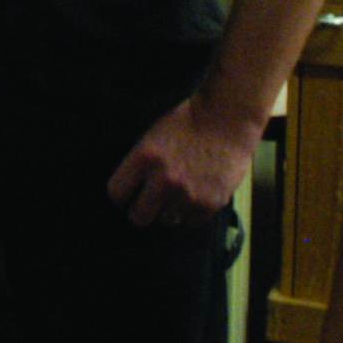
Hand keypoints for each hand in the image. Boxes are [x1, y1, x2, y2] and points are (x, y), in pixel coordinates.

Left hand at [107, 91, 252, 228]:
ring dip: (169, 210)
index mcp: (144, 158)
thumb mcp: (152, 135)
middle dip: (141, 209)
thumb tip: (128, 189)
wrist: (227, 119)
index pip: (116, 194)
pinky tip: (196, 193)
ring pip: (165, 221)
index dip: (121, 194)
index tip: (127, 193)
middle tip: (149, 201)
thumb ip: (139, 163)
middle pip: (138, 217)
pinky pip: (190, 222)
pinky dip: (191, 212)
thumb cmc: (187, 122)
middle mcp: (164, 180)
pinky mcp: (210, 204)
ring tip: (178, 192)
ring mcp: (188, 195)